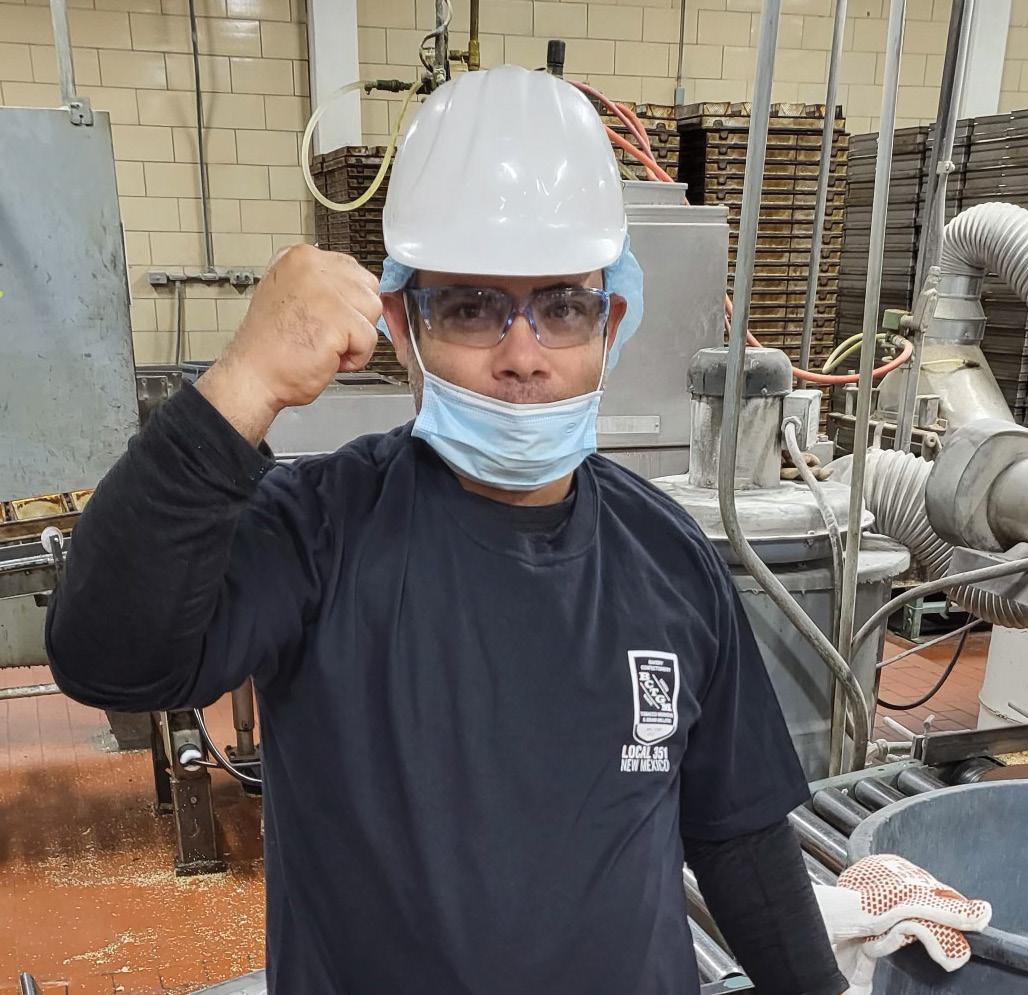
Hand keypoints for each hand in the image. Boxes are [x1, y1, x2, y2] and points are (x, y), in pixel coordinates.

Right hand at [198, 244, 381, 442]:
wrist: (254, 376)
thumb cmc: (270, 347)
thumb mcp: (291, 294)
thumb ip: (322, 284)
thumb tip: (353, 288)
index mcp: (300, 257)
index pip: (354, 271)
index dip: (348, 303)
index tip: (325, 318)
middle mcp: (312, 267)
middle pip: (368, 289)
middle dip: (356, 318)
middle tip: (325, 334)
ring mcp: (325, 291)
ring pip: (372, 312)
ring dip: (356, 337)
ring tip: (325, 345)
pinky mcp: (338, 319)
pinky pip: (369, 339)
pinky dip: (356, 357)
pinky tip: (328, 357)